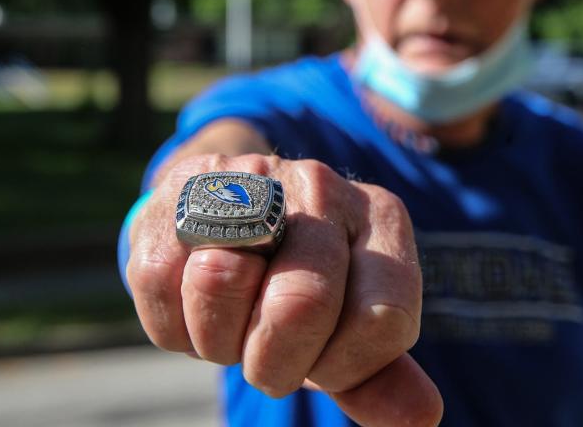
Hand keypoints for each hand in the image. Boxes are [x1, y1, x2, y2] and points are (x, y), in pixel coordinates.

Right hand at [126, 153, 442, 425]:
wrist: (236, 209)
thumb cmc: (303, 286)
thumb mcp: (348, 327)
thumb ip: (381, 374)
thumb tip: (422, 418)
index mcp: (381, 220)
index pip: (382, 319)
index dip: (342, 365)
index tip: (325, 361)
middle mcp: (323, 188)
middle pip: (301, 301)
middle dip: (274, 359)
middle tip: (267, 352)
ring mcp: (250, 179)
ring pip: (221, 281)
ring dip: (218, 335)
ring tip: (233, 318)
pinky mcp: (180, 186)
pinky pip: (159, 280)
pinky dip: (173, 319)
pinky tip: (193, 299)